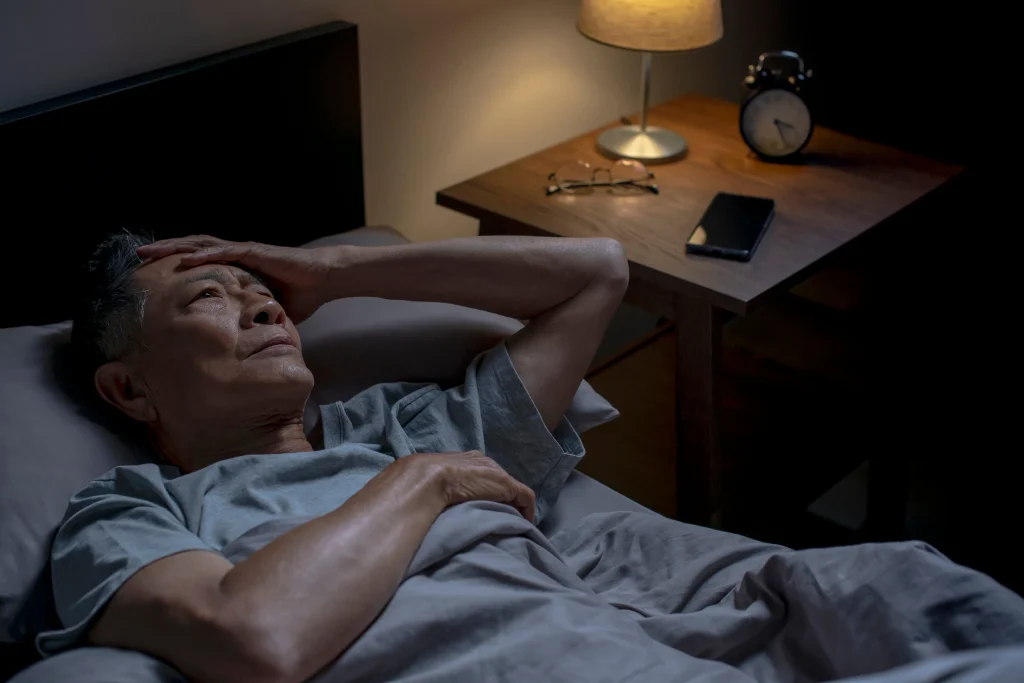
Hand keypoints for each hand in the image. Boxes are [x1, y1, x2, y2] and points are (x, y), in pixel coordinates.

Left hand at [137, 235, 335, 322]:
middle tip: (137, 256)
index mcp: (235, 266)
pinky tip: (187, 258)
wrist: (323, 279)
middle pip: (193, 248)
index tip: (151, 271)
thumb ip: (250, 318)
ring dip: (176, 248)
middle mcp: (235, 254)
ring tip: (152, 251)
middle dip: (165, 251)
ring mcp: (244, 250)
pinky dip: (205, 254)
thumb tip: (238, 343)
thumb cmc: (299, 294)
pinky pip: (226, 251)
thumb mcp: (265, 310)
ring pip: (202, 245)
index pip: (198, 261)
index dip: (174, 263)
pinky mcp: (256, 252)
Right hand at [407, 451, 535, 522]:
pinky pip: (525, 498)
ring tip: (513, 524)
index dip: (488, 492)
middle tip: (501, 518)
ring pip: (513, 490)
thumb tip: (435, 503)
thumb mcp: (432, 484)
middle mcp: (484, 462)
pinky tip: (524, 525)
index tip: (488, 508)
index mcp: (466, 460)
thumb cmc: (423, 483)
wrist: (428, 479)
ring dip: (514, 507)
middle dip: (502, 499)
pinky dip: (527, 511)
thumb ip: (441, 489)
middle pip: (499, 482)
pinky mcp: (507, 485)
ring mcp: (496, 473)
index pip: (483, 475)